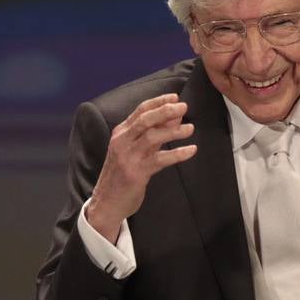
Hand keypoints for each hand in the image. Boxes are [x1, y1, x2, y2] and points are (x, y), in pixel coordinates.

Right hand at [87, 94, 196, 240]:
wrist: (108, 202)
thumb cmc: (123, 174)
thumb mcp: (135, 150)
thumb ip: (152, 134)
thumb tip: (174, 117)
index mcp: (121, 133)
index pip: (140, 111)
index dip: (158, 102)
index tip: (175, 97)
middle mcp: (122, 142)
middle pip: (145, 119)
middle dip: (165, 110)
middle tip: (184, 107)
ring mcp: (128, 157)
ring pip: (152, 137)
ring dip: (174, 131)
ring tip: (191, 128)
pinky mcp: (136, 173)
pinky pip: (160, 159)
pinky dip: (178, 153)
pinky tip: (191, 150)